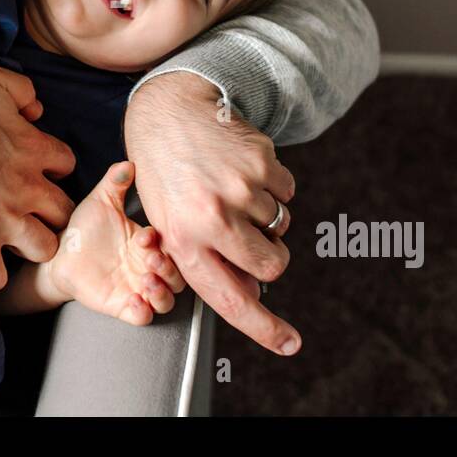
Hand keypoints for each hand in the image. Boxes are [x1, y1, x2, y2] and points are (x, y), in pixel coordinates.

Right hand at [0, 62, 76, 291]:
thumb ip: (22, 90)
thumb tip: (37, 110)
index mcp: (33, 149)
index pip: (66, 164)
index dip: (53, 168)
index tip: (38, 171)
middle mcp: (28, 189)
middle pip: (64, 212)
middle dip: (53, 213)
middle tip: (34, 212)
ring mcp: (6, 221)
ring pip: (44, 248)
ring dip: (31, 246)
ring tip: (14, 242)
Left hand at [44, 161, 185, 325]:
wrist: (59, 256)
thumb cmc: (84, 229)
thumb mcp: (101, 202)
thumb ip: (115, 182)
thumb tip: (129, 161)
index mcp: (146, 244)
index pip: (170, 246)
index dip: (161, 243)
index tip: (144, 236)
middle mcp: (146, 267)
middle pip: (178, 277)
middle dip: (170, 270)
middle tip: (152, 261)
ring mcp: (136, 288)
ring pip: (166, 300)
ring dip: (162, 293)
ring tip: (146, 281)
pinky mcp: (121, 306)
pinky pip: (142, 317)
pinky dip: (143, 312)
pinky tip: (135, 301)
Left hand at [122, 72, 300, 354]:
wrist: (170, 112)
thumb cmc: (167, 176)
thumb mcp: (170, 223)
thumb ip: (206, 258)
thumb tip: (252, 290)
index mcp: (183, 240)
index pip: (230, 299)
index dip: (263, 327)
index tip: (289, 344)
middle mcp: (212, 218)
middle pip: (272, 265)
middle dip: (270, 257)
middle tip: (247, 234)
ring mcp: (240, 189)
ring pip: (282, 226)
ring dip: (265, 214)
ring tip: (230, 189)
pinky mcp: (261, 162)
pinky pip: (288, 193)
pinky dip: (273, 186)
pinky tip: (241, 169)